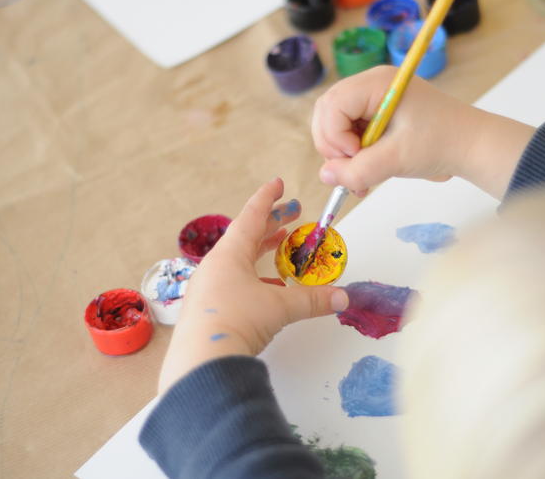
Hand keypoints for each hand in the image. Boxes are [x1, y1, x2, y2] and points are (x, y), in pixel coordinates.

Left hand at [158, 178, 348, 393]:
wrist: (201, 361)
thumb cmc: (236, 321)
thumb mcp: (280, 307)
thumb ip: (313, 299)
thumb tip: (342, 298)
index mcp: (229, 255)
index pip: (251, 217)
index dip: (268, 199)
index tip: (278, 184)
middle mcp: (216, 267)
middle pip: (246, 237)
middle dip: (271, 224)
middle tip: (291, 214)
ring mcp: (208, 289)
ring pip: (239, 261)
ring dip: (262, 252)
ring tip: (283, 249)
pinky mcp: (208, 310)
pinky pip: (234, 283)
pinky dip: (254, 279)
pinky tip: (269, 289)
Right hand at [312, 66, 534, 199]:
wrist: (471, 146)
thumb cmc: (442, 143)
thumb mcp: (397, 159)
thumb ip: (358, 170)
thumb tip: (325, 176)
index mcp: (377, 83)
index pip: (332, 105)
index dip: (336, 137)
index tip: (357, 157)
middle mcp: (371, 86)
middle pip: (327, 112)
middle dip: (334, 146)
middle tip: (354, 169)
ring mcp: (372, 101)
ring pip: (334, 125)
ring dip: (341, 155)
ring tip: (361, 178)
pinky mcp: (376, 117)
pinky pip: (348, 134)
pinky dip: (351, 157)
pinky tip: (365, 174)